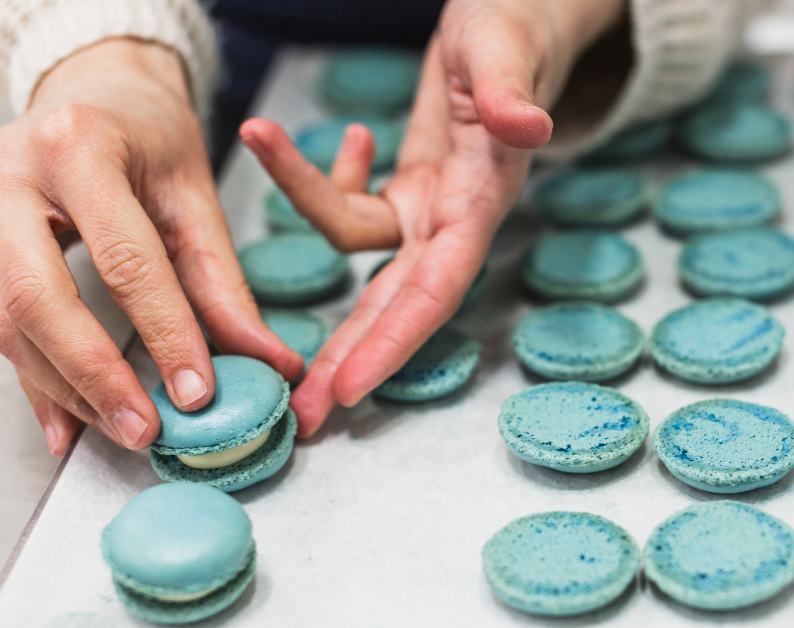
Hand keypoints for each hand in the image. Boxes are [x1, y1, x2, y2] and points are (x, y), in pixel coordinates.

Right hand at [0, 39, 301, 455]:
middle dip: (93, 375)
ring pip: (5, 322)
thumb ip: (224, 282)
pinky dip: (37, 383)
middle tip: (146, 429)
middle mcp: (7, 176)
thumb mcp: (195, 195)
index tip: (198, 391)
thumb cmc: (147, 137)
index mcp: (79, 147)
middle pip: (36, 296)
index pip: (125, 259)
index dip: (164, 332)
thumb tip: (270, 362)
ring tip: (124, 431)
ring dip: (67, 389)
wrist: (90, 92)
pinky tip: (70, 426)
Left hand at [241, 0, 624, 436]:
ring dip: (325, 304)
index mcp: (480, 198)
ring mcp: (431, 211)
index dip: (396, 342)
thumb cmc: (511, 25)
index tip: (349, 390)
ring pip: (370, 275)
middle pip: (400, 306)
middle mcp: (456, 219)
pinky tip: (296, 146)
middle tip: (306, 420)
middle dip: (353, 363)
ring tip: (267, 344)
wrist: (511, 18)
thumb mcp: (506, 46)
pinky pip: (353, 214)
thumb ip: (514, 90)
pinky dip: (316, 190)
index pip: (437, 286)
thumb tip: (526, 129)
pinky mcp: (410, 194)